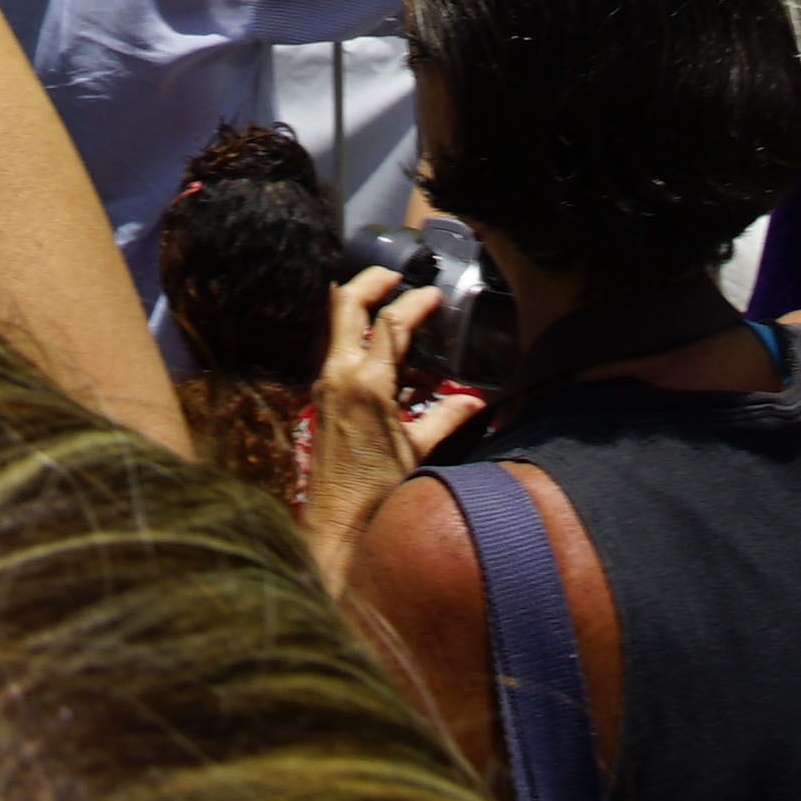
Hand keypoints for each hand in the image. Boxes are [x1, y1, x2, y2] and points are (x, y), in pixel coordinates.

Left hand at [295, 261, 450, 581]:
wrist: (336, 526)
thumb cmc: (377, 491)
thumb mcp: (419, 451)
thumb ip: (446, 418)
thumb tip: (477, 401)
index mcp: (366, 383)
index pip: (390, 323)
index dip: (415, 303)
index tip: (435, 296)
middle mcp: (339, 375)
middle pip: (347, 306)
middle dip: (370, 282)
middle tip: (394, 274)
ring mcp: (326, 385)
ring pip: (337, 327)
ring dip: (362, 311)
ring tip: (391, 306)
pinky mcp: (323, 399)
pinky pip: (338, 354)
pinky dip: (360, 343)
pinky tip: (385, 357)